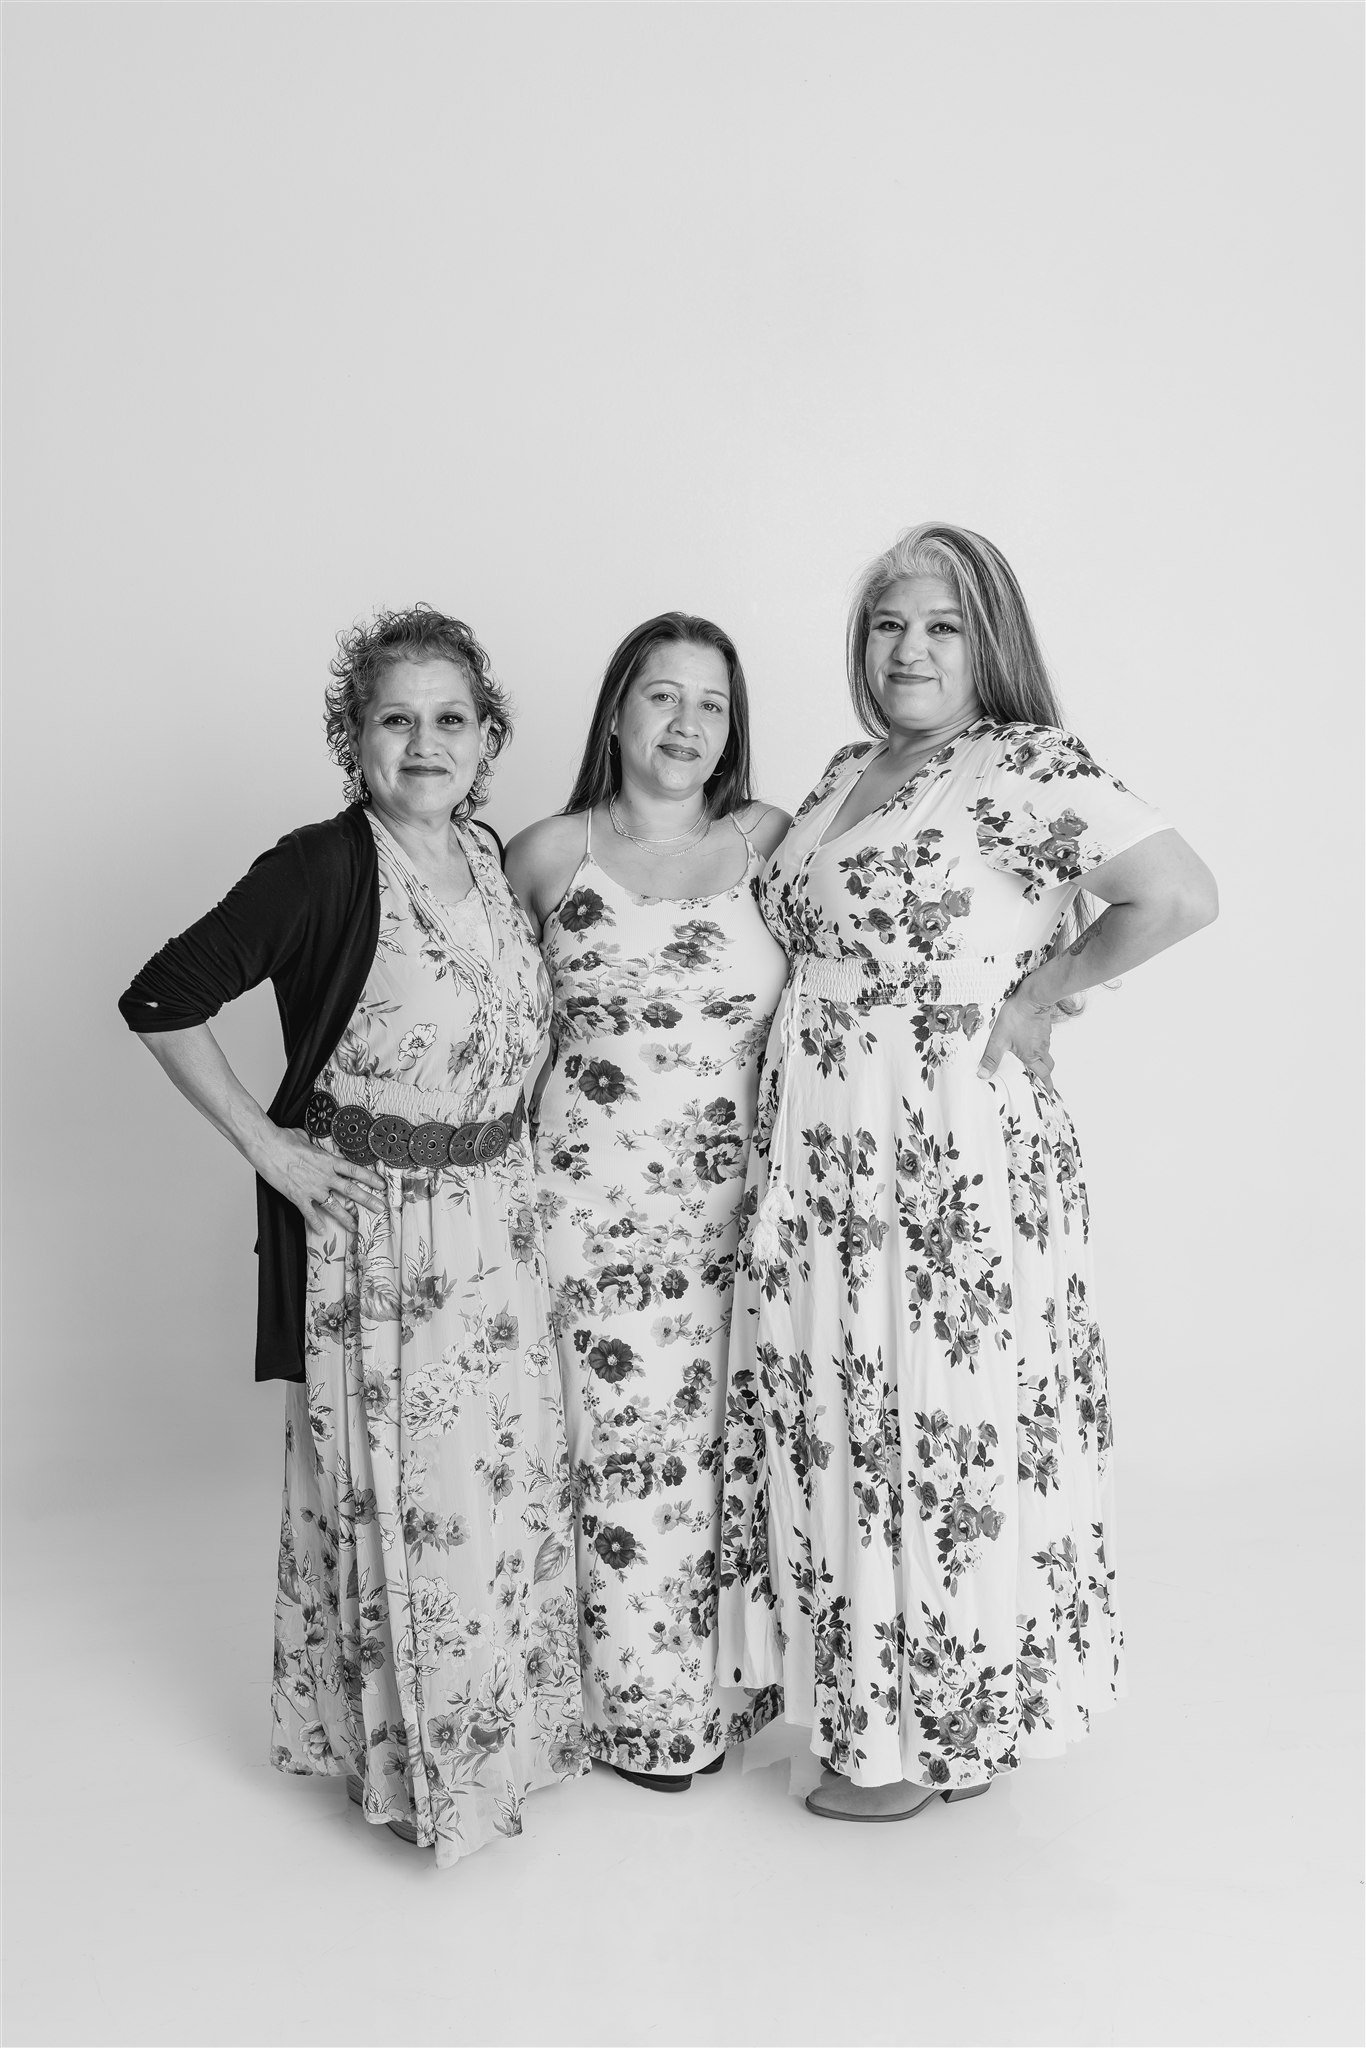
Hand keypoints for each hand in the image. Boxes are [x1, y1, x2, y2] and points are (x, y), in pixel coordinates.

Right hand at [257, 1126, 387, 1233]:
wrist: (267, 1146)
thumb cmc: (283, 1139)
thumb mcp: (304, 1137)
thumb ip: (312, 1145)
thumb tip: (309, 1142)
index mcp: (328, 1160)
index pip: (355, 1170)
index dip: (370, 1178)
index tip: (381, 1185)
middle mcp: (324, 1176)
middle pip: (351, 1190)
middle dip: (367, 1200)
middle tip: (379, 1209)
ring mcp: (312, 1188)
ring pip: (334, 1206)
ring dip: (345, 1218)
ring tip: (354, 1227)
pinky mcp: (297, 1196)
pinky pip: (309, 1213)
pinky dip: (315, 1223)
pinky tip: (321, 1231)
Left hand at [976, 981, 1057, 1090]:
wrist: (1032, 997)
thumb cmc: (1016, 1017)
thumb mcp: (998, 1039)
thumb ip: (991, 1057)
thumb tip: (983, 1074)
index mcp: (1032, 1056)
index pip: (1043, 1075)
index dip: (1046, 1085)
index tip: (1049, 1093)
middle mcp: (1041, 1049)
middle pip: (1048, 1065)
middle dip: (1046, 1074)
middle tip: (1042, 1078)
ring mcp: (1044, 1037)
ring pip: (1046, 1052)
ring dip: (1041, 1058)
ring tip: (1031, 1059)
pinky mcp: (1044, 1027)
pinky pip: (1043, 1040)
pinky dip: (1038, 1044)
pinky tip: (1029, 1039)